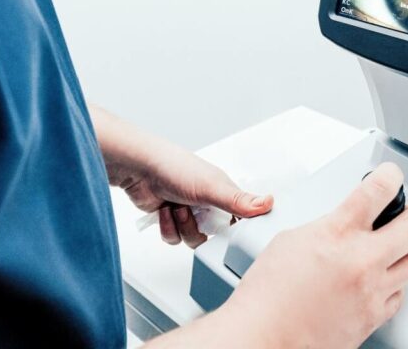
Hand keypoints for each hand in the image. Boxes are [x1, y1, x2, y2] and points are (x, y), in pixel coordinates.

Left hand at [91, 105, 272, 246]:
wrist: (138, 169)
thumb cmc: (174, 167)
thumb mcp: (212, 187)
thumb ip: (239, 200)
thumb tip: (268, 203)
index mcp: (223, 192)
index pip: (241, 219)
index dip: (236, 229)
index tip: (229, 233)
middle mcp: (207, 203)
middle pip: (214, 235)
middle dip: (201, 228)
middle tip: (195, 214)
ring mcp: (188, 211)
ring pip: (193, 240)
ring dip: (182, 227)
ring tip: (176, 208)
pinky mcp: (170, 219)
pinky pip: (174, 239)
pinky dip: (167, 228)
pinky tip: (165, 211)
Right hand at [211, 163, 407, 348]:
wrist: (264, 336)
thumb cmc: (268, 295)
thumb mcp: (292, 239)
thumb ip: (326, 227)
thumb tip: (340, 225)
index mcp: (338, 234)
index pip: (379, 191)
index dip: (391, 176)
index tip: (392, 176)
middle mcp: (361, 261)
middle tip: (406, 213)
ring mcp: (370, 292)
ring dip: (406, 250)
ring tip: (394, 247)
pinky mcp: (372, 318)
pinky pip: (398, 296)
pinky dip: (394, 284)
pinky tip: (381, 280)